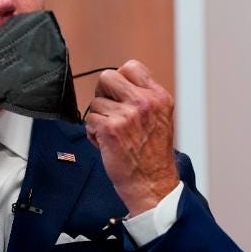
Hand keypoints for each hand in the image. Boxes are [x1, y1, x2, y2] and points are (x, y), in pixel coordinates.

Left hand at [85, 60, 178, 216]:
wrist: (152, 185)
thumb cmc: (153, 156)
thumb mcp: (161, 118)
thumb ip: (143, 98)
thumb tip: (119, 84)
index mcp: (158, 97)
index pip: (131, 67)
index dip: (120, 79)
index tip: (119, 94)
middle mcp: (144, 103)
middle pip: (107, 76)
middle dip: (103, 93)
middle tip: (110, 111)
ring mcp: (126, 115)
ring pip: (95, 102)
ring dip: (99, 118)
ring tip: (113, 134)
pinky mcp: (110, 129)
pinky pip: (89, 120)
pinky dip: (93, 133)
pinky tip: (107, 143)